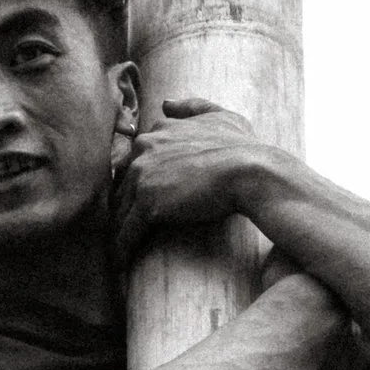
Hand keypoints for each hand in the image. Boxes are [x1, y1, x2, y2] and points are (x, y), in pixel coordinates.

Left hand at [114, 95, 292, 260]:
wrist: (252, 171)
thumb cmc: (243, 146)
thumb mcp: (220, 116)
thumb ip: (193, 107)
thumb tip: (166, 103)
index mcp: (157, 133)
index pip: (134, 162)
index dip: (135, 184)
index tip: (138, 202)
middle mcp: (144, 151)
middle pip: (122, 186)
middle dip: (121, 208)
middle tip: (122, 230)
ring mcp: (143, 178)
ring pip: (120, 210)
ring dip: (117, 231)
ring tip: (118, 250)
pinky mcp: (148, 205)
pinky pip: (126, 233)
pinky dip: (121, 250)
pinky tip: (120, 265)